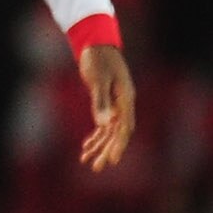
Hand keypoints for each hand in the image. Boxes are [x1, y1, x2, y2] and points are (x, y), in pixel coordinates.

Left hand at [78, 42, 136, 172]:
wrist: (96, 43)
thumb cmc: (97, 59)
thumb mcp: (97, 80)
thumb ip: (100, 102)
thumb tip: (104, 124)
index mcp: (126, 100)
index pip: (124, 129)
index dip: (118, 146)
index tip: (111, 161)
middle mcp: (123, 105)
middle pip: (117, 133)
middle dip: (107, 151)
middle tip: (96, 168)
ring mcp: (116, 104)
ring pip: (109, 131)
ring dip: (99, 146)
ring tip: (87, 162)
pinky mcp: (106, 102)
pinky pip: (103, 124)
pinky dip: (95, 136)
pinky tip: (86, 147)